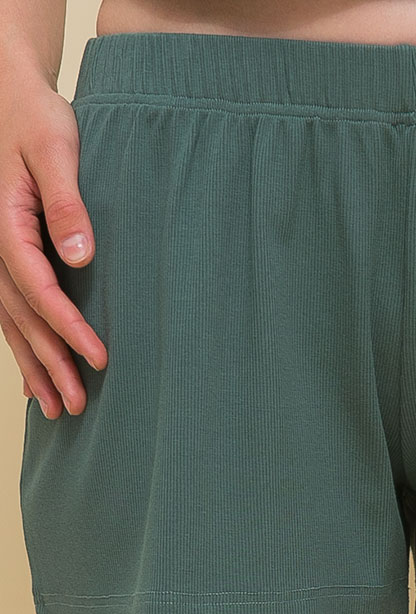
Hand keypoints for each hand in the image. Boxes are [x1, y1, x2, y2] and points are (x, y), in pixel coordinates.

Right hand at [0, 72, 106, 418]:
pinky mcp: (2, 253)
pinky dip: (21, 344)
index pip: (38, 288)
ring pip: (11, 321)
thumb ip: (66, 202)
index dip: (67, 327)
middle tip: (78, 405)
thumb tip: (80, 255)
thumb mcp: (55, 149)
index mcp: (4, 224)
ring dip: (34, 365)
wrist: (7, 96)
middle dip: (51, 363)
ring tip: (56, 407)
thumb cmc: (34, 117)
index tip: (97, 359)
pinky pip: (7, 309)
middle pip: (22, 317)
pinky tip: (33, 374)